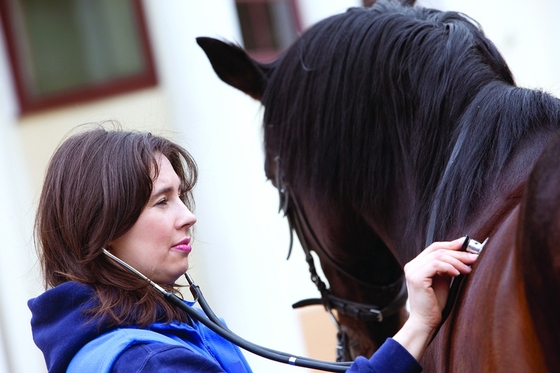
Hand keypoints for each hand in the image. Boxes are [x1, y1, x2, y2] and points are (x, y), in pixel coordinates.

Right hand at [392, 238, 478, 359]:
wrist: (425, 322)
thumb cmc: (435, 304)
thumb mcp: (443, 281)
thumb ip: (448, 267)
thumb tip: (463, 254)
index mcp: (416, 265)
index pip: (434, 248)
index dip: (451, 244)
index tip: (468, 245)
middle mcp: (412, 265)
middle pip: (437, 250)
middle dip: (458, 252)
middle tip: (474, 257)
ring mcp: (412, 271)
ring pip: (438, 256)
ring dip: (457, 260)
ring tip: (468, 268)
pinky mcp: (416, 277)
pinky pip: (436, 265)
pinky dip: (449, 267)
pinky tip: (458, 273)